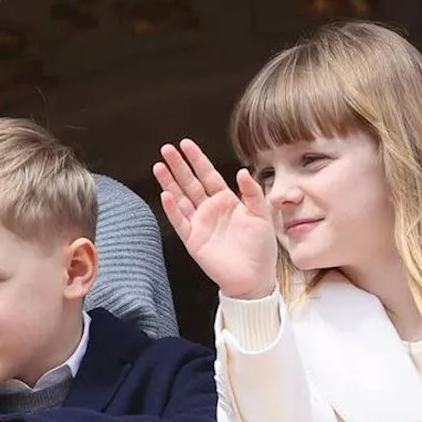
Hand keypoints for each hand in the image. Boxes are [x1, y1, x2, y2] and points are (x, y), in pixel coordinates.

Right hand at [154, 138, 277, 299]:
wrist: (255, 277)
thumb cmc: (260, 247)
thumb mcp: (262, 215)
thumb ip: (252, 192)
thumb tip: (241, 171)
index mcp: (227, 201)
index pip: (208, 174)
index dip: (197, 159)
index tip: (186, 144)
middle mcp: (210, 209)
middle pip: (190, 182)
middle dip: (178, 166)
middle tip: (166, 149)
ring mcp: (200, 223)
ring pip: (181, 198)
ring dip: (169, 183)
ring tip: (158, 166)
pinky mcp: (193, 240)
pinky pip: (180, 221)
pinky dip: (172, 209)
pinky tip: (165, 194)